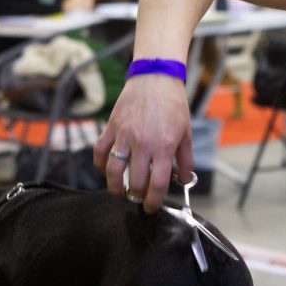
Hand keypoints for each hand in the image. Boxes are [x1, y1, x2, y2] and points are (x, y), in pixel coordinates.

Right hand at [93, 75, 193, 211]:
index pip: (157, 185)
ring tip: (120, 192)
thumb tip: (184, 180)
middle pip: (134, 182)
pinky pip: (100, 152)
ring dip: (115, 188)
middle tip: (138, 199)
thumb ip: (185, 160)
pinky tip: (106, 171)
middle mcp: (143, 143)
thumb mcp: (186, 133)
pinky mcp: (111, 127)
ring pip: (113, 171)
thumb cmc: (173, 105)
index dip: (154, 202)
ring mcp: (124, 135)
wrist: (155, 77)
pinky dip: (100, 165)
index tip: (151, 208)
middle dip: (136, 197)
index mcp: (163, 146)